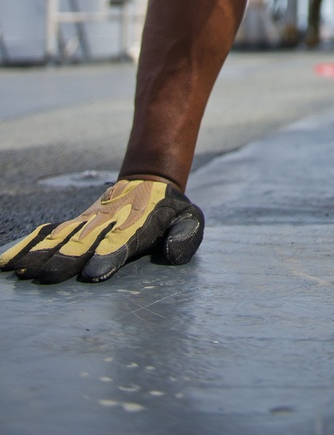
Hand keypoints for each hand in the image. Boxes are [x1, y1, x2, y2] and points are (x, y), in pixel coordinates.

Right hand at [0, 178, 204, 283]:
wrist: (149, 180)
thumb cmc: (170, 210)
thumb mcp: (190, 219)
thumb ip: (185, 236)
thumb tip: (171, 255)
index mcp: (137, 227)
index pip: (121, 243)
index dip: (108, 257)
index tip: (93, 274)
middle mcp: (107, 225)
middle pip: (84, 244)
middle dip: (66, 261)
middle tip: (48, 279)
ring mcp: (87, 223)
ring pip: (61, 238)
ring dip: (41, 254)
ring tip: (20, 272)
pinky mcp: (75, 224)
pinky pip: (49, 233)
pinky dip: (28, 245)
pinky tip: (8, 261)